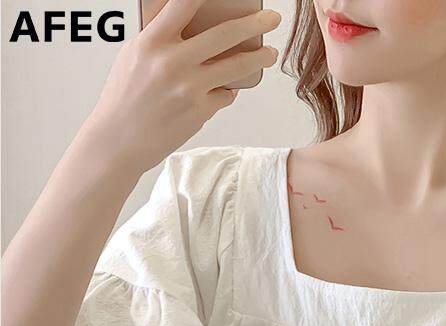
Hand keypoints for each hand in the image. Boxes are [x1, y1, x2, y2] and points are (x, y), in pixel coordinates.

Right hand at [83, 0, 280, 172]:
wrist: (119, 139)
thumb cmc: (126, 96)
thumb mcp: (135, 56)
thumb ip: (162, 38)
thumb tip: (191, 22)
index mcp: (151, 42)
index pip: (183, 4)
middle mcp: (172, 62)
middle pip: (224, 35)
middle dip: (254, 23)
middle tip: (274, 19)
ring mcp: (189, 88)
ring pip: (236, 67)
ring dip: (259, 58)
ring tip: (270, 53)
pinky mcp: (200, 111)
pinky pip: (225, 95)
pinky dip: (226, 91)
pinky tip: (220, 90)